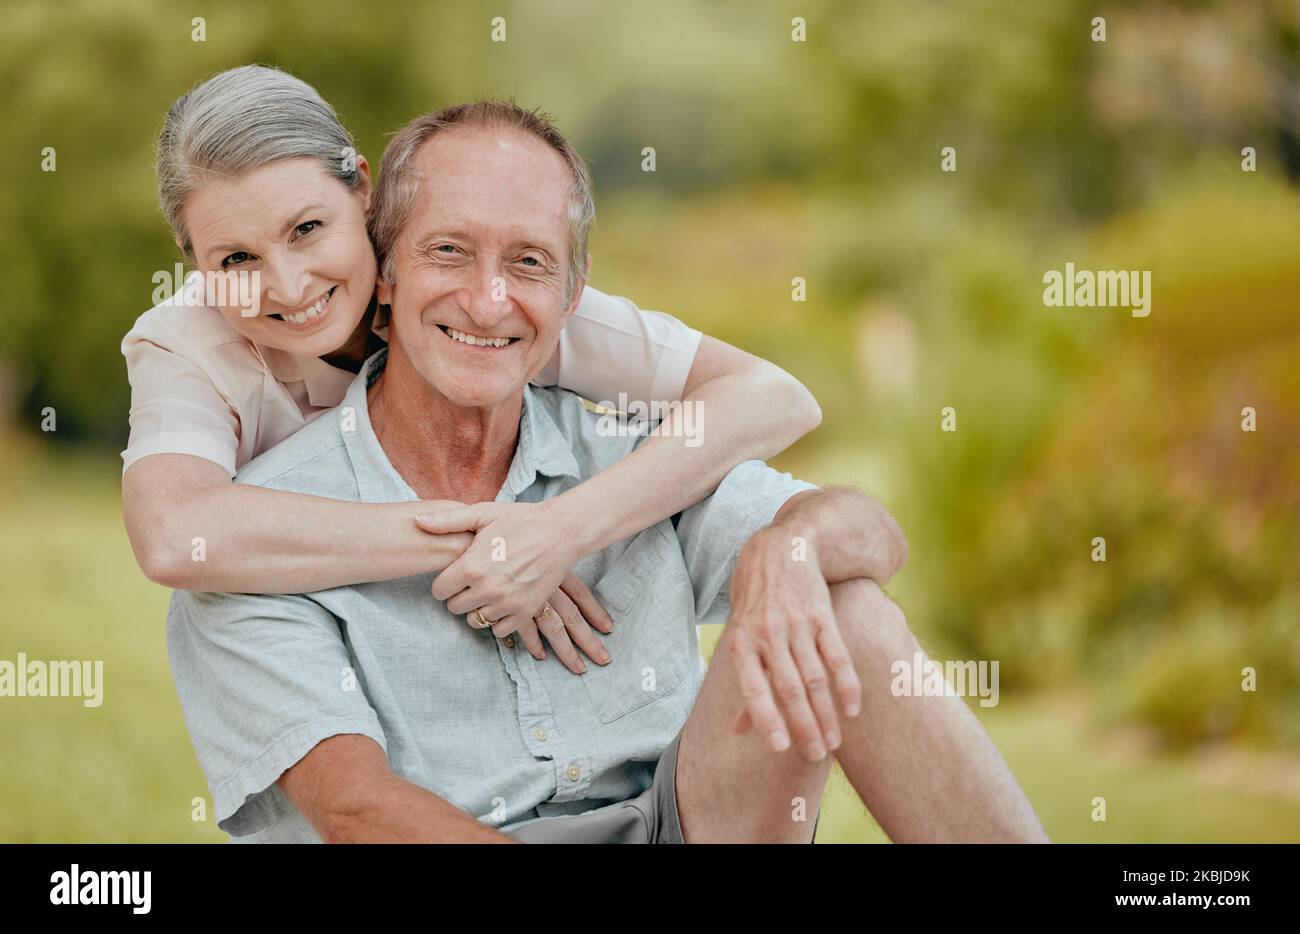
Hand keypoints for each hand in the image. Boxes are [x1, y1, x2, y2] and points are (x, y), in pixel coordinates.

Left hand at [416, 501, 613, 673]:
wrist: (560, 532)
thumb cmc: (520, 520)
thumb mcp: (482, 514)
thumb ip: (447, 521)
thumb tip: (415, 519)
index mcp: (472, 566)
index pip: (439, 591)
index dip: (445, 582)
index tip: (456, 574)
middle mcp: (487, 589)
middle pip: (454, 608)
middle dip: (460, 595)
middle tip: (473, 581)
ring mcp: (507, 603)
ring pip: (475, 621)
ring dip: (478, 608)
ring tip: (488, 590)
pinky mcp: (525, 612)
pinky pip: (499, 630)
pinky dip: (498, 619)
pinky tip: (503, 601)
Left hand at [726, 524, 861, 760]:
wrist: (782, 546)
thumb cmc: (756, 598)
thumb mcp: (741, 633)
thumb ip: (746, 681)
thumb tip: (738, 730)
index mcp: (742, 642)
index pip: (753, 688)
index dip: (767, 719)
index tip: (782, 748)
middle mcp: (768, 634)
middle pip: (790, 689)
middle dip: (805, 726)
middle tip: (817, 755)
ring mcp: (796, 623)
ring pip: (815, 677)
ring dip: (827, 713)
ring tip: (834, 743)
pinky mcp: (822, 615)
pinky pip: (837, 655)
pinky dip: (847, 684)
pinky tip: (853, 709)